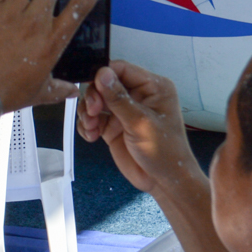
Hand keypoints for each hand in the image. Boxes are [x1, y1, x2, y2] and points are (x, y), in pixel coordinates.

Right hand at [78, 61, 199, 196]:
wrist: (163, 183)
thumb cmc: (162, 151)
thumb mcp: (140, 122)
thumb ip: (118, 98)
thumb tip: (101, 72)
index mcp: (152, 86)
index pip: (121, 69)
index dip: (103, 76)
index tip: (93, 92)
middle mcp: (137, 94)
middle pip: (104, 83)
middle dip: (93, 97)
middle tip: (91, 114)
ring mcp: (123, 110)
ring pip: (95, 100)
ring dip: (87, 113)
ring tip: (90, 128)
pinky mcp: (113, 126)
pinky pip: (93, 118)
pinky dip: (87, 125)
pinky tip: (91, 136)